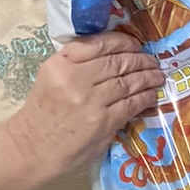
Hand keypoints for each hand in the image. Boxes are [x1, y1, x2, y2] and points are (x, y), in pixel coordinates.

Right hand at [8, 31, 164, 180]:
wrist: (33, 147)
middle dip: (140, 60)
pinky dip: (145, 97)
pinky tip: (151, 94)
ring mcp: (91, 101)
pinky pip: (131, 103)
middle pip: (117, 62)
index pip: (99, 43)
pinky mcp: (103, 122)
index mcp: (61, 63)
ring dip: (147, 77)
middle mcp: (76, 78)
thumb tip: (114, 55)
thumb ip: (77, 63)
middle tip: (152, 61)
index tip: (134, 44)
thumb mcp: (51, 76)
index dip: (122, 42)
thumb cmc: (43, 112)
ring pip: (128, 82)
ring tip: (157, 76)